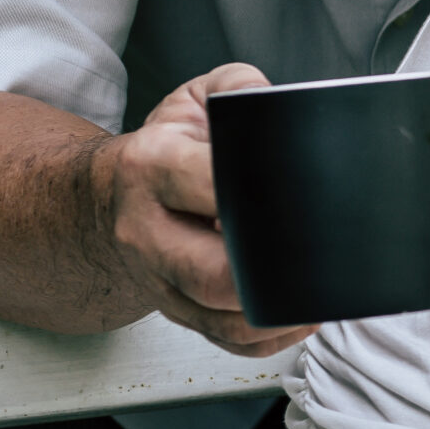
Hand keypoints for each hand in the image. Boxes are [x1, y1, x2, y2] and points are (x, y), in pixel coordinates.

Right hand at [92, 64, 315, 358]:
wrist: (110, 200)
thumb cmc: (162, 151)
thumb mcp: (193, 100)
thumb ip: (237, 88)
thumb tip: (272, 103)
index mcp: (152, 168)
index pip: (205, 185)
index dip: (255, 197)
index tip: (297, 196)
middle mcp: (147, 232)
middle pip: (211, 272)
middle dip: (269, 270)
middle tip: (316, 251)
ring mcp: (159, 281)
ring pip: (219, 317)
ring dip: (277, 311)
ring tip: (319, 288)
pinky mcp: (177, 312)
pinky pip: (225, 340)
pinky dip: (269, 338)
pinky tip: (300, 315)